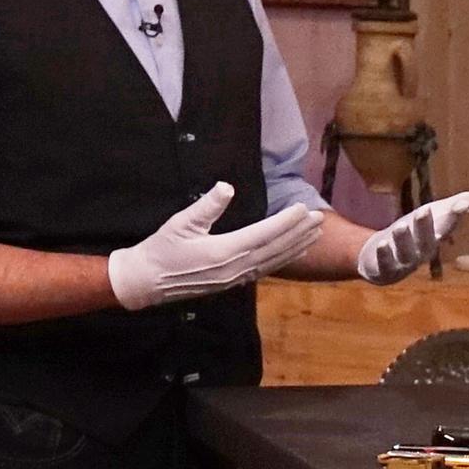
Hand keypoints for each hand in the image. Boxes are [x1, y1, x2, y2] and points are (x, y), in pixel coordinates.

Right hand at [105, 182, 327, 310]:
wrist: (147, 282)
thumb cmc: (161, 249)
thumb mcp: (180, 223)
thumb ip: (207, 206)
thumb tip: (227, 187)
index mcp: (224, 251)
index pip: (264, 234)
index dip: (287, 222)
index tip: (304, 209)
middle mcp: (236, 267)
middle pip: (276, 249)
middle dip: (300, 234)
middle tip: (320, 218)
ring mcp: (236, 278)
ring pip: (274, 261)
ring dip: (296, 247)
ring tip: (315, 233)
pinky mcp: (233, 282)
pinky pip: (265, 269)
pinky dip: (283, 259)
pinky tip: (293, 252)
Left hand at [358, 189, 468, 284]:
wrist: (380, 260)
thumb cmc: (414, 235)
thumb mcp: (435, 216)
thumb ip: (462, 204)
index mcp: (435, 237)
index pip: (446, 226)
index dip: (453, 216)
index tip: (461, 203)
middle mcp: (421, 251)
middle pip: (426, 240)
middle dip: (425, 226)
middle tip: (425, 209)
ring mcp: (402, 261)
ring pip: (405, 252)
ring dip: (404, 240)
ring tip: (401, 225)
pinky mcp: (382, 268)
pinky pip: (384, 263)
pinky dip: (384, 255)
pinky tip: (383, 243)